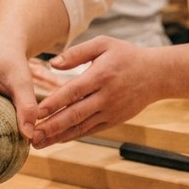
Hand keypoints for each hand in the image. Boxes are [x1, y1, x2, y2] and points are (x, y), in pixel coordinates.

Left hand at [33, 37, 165, 145]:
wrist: (157, 74)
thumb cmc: (126, 56)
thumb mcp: (103, 44)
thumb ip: (77, 53)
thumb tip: (52, 64)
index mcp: (101, 75)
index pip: (72, 92)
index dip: (53, 103)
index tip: (35, 112)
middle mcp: (106, 96)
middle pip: (74, 114)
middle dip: (51, 126)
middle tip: (31, 135)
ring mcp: (110, 111)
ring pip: (80, 127)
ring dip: (58, 136)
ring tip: (38, 144)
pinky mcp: (114, 121)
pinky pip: (90, 130)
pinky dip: (73, 136)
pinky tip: (57, 140)